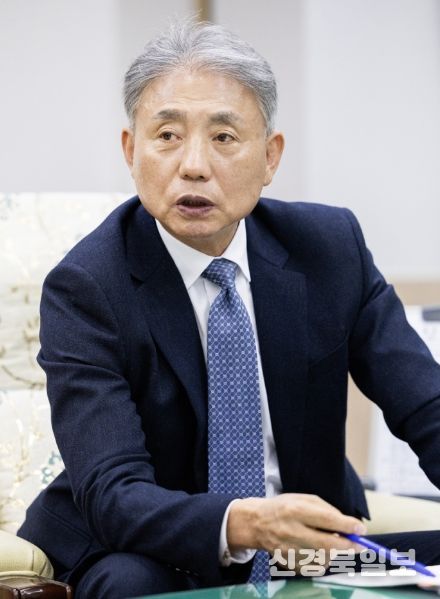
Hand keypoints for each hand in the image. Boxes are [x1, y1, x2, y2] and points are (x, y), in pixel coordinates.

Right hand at [227, 493, 365, 571]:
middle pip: (327, 544)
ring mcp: (289, 550)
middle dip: (348, 546)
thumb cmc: (285, 507)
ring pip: (323, 558)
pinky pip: (314, 567)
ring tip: (334, 543)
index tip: (361, 529)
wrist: (257, 523)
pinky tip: (319, 550)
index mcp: (295, 510)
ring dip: (335, 553)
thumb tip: (350, 527)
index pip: (326, 519)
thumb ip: (327, 510)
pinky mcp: (288, 564)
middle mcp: (291, 531)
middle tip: (360, 545)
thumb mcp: (304, 499)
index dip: (346, 526)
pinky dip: (323, 560)